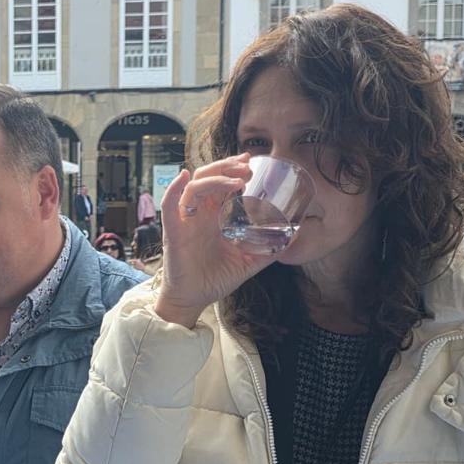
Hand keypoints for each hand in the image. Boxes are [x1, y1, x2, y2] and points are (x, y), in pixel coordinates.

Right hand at [154, 155, 275, 327]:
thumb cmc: (214, 280)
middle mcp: (199, 214)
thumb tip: (293, 237)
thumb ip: (268, 250)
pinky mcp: (173, 231)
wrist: (193, 300)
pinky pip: (169, 205)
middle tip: (247, 167)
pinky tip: (183, 176)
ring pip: (194, 186)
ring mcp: (186, 220)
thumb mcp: (248, 262)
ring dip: (214, 177)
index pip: (221, 183)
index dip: (233, 169)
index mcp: (214, 216)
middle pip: (208, 177)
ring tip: (236, 180)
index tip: (251, 164)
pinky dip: (173, 188)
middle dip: (227, 167)